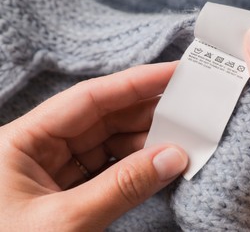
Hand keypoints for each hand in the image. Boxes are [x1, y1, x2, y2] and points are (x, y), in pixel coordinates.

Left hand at [0, 62, 187, 230]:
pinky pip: (110, 167)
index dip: (135, 82)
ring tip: (182, 138)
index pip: (89, 98)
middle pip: (104, 117)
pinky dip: (137, 166)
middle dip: (147, 112)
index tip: (173, 73)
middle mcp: (40, 147)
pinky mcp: (70, 189)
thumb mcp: (66, 222)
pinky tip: (161, 164)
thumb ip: (122, 187)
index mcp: (23, 140)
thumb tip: (173, 158)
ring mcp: (57, 168)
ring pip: (111, 143)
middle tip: (187, 108)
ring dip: (146, 142)